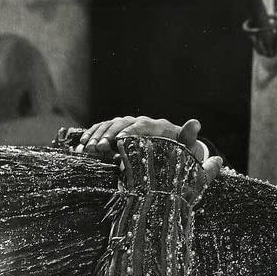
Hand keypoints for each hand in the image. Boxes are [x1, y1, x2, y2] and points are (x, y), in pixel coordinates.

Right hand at [78, 116, 220, 184]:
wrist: (173, 152)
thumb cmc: (181, 152)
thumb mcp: (187, 147)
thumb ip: (188, 137)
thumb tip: (195, 123)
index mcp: (155, 125)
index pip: (141, 125)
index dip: (129, 132)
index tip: (120, 142)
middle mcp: (139, 123)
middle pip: (121, 124)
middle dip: (109, 135)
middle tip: (99, 148)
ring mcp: (126, 127)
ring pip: (108, 126)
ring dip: (96, 136)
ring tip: (87, 150)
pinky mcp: (116, 135)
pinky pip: (100, 132)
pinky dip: (89, 137)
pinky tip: (80, 148)